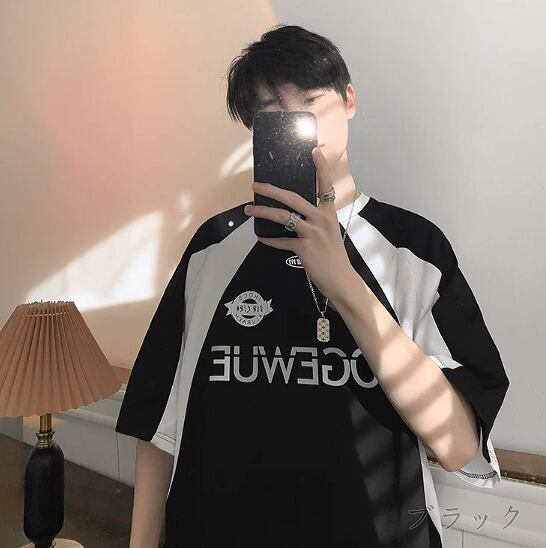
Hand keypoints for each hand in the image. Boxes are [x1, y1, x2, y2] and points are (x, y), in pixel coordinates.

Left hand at [244, 146, 354, 300]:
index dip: (321, 167)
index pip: (326, 186)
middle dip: (272, 190)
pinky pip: (281, 241)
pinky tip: (261, 238)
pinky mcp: (303, 248)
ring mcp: (312, 233)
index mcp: (329, 213)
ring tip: (249, 209)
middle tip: (257, 185)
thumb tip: (295, 216)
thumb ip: (316, 221)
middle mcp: (321, 219)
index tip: (314, 151)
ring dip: (263, 211)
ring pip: (283, 216)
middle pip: (293, 198)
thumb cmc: (334, 257)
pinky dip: (270, 240)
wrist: (340, 279)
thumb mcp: (330, 233)